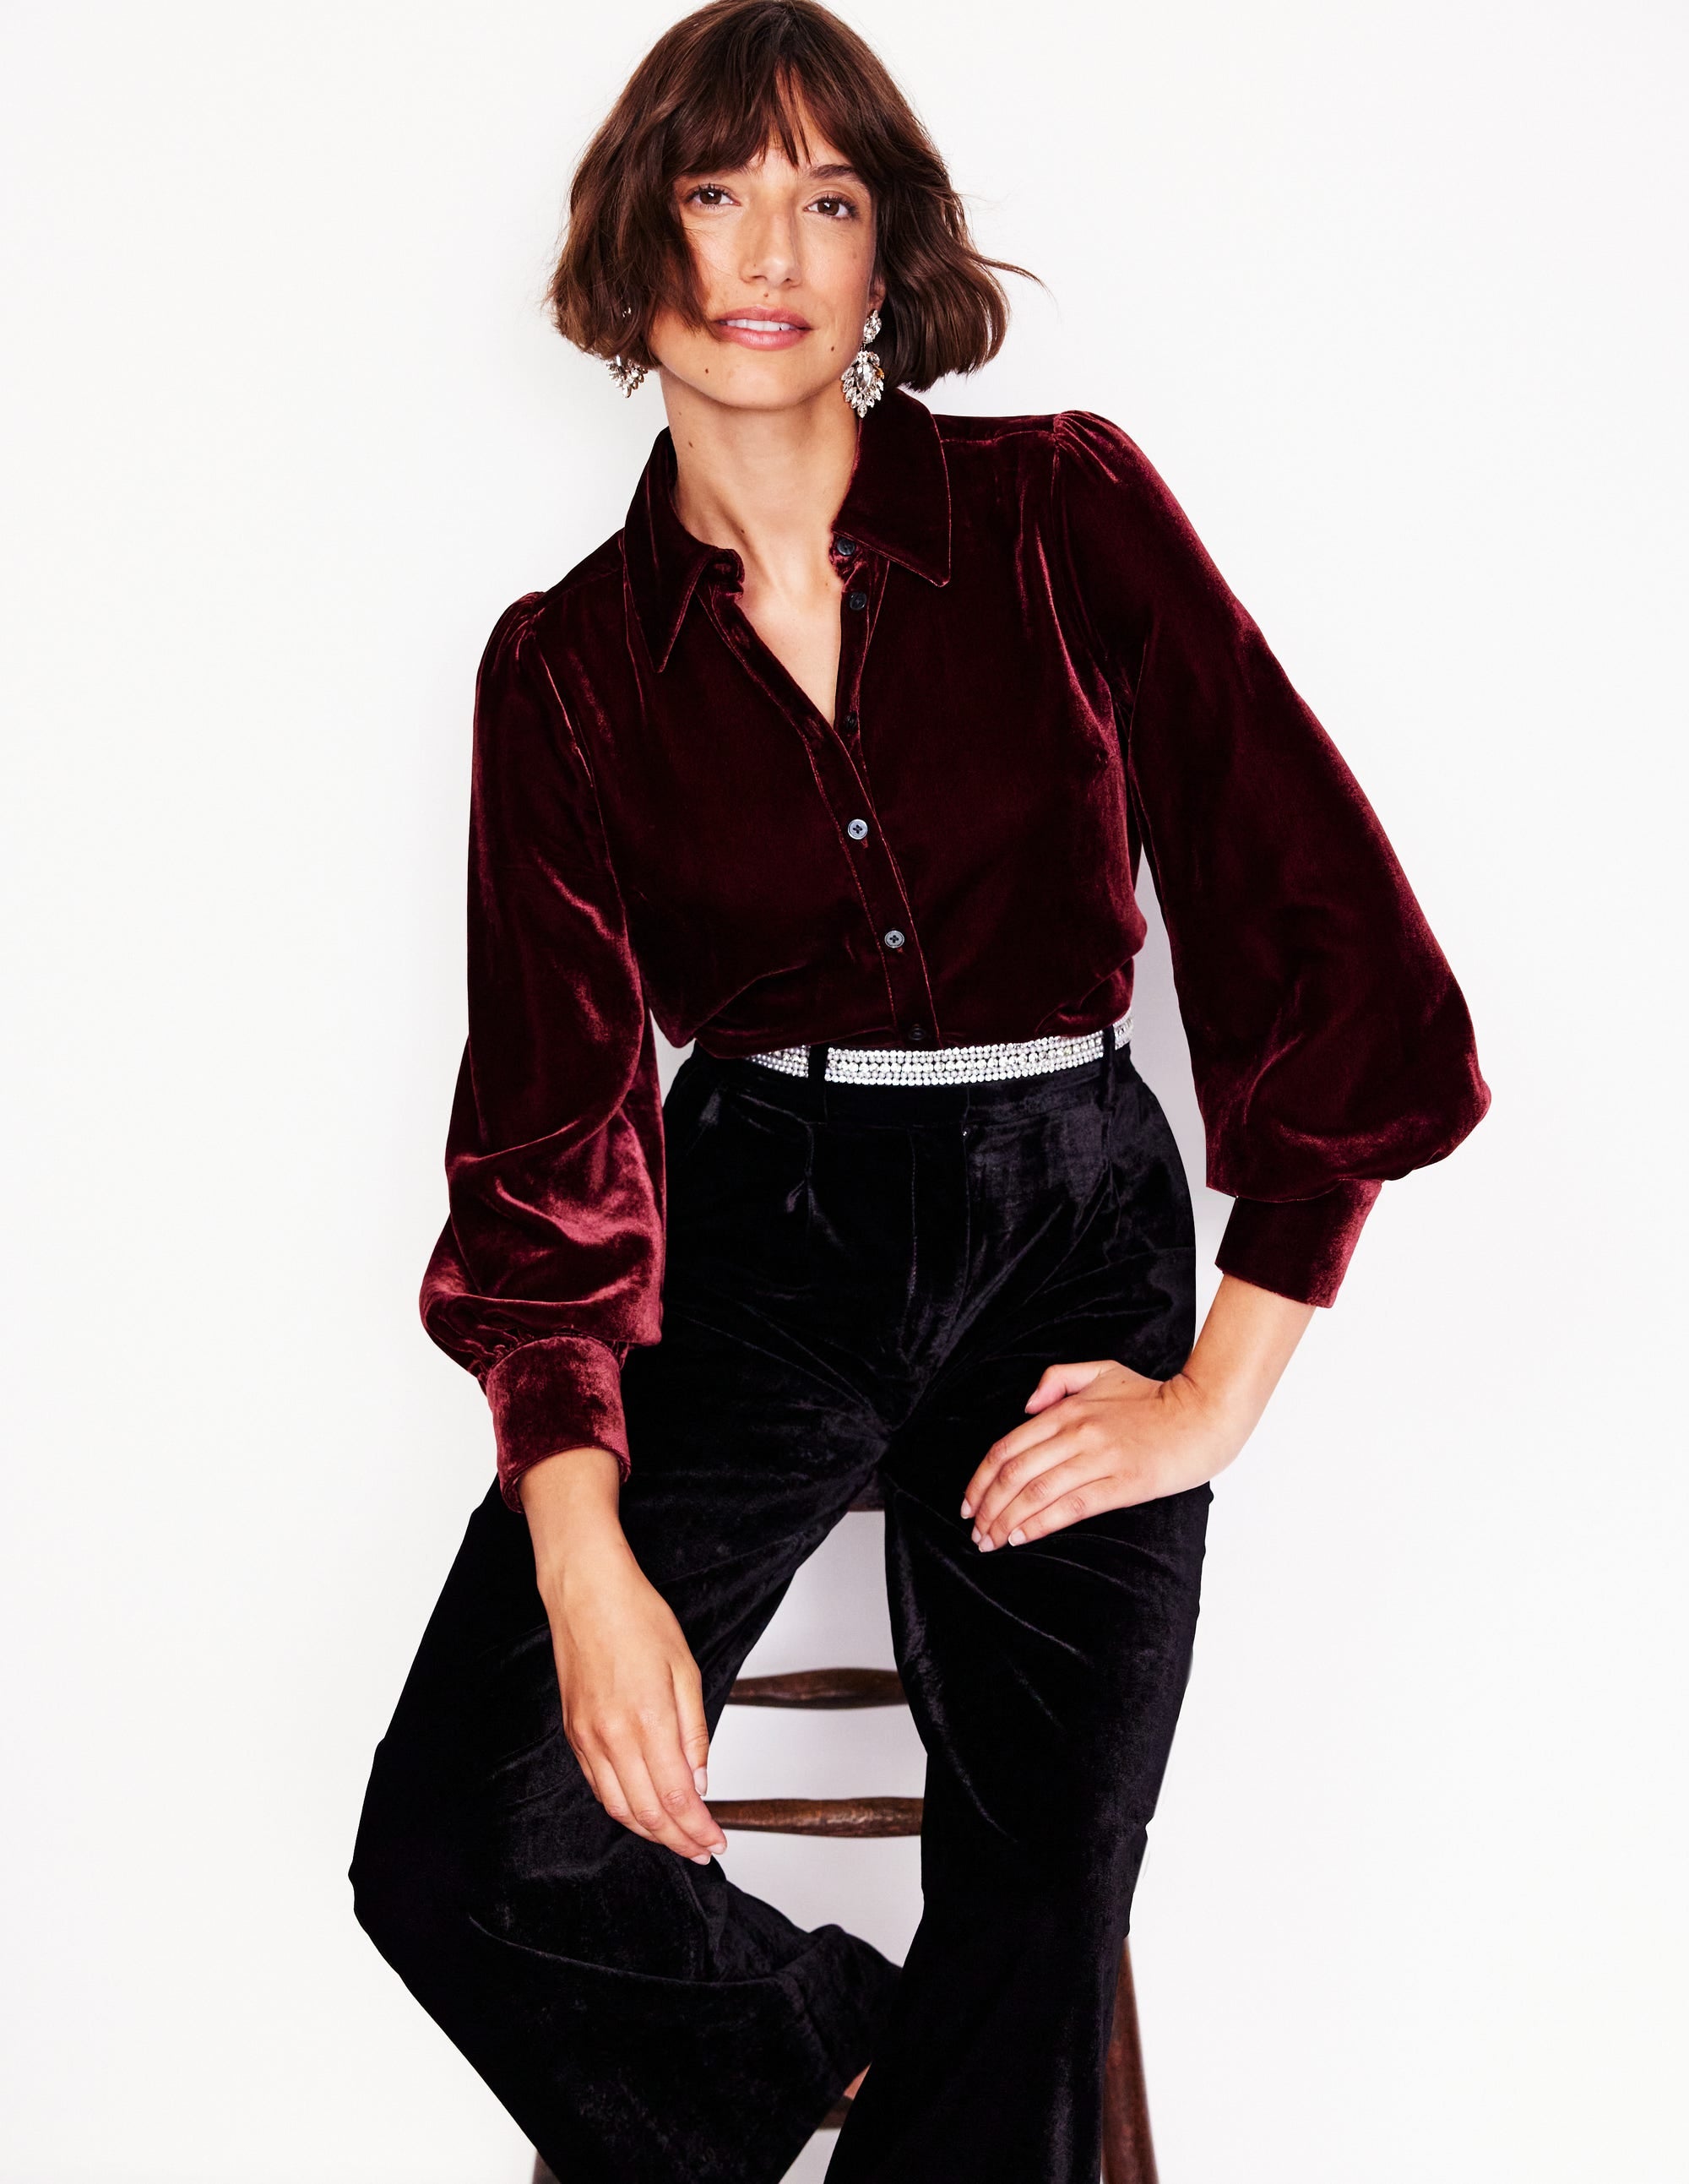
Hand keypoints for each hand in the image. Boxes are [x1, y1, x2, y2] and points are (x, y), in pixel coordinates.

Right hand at [521, 1448, 727, 1865]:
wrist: (585, 1591)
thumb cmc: (635, 1616)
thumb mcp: (684, 1668)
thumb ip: (693, 1731)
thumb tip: (700, 1781)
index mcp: (646, 1720)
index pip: (677, 1798)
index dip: (698, 1829)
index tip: (716, 1842)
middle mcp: (611, 1737)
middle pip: (647, 1813)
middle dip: (678, 1840)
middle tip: (702, 1851)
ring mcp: (587, 1738)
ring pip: (618, 1807)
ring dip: (650, 1832)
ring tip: (677, 1840)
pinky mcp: (573, 1732)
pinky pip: (598, 1786)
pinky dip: (622, 1808)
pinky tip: (640, 1812)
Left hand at [960, 1361, 1241, 1550]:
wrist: (1203, 1413)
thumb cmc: (1153, 1397)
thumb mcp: (1102, 1371)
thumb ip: (1058, 1379)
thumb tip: (1026, 1406)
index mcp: (1066, 1409)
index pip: (1007, 1448)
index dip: (980, 1479)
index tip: (967, 1504)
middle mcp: (1076, 1433)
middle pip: (1014, 1474)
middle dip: (987, 1507)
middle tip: (975, 1532)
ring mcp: (1100, 1458)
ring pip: (1037, 1493)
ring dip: (1006, 1521)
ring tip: (991, 1541)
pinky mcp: (1123, 1483)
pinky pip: (1071, 1507)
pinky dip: (1039, 1524)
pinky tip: (1021, 1537)